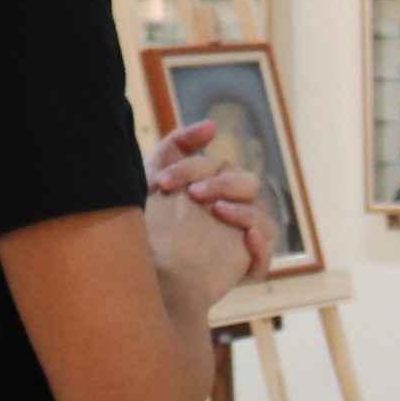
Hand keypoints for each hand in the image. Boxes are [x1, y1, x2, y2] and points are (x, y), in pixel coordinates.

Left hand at [144, 120, 271, 295]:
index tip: (163, 183)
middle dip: (224, 185)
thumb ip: (178, 145)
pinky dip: (262, 249)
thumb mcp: (150, 178)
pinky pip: (265, 258)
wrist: (134, 274)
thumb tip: (213, 126)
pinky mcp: (242, 269)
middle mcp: (228, 211)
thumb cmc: (141, 226)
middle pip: (249, 185)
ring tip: (218, 213)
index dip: (193, 169)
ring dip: (244, 212)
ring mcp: (237, 240)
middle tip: (194, 195)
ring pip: (264, 219)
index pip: (218, 167)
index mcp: (210, 189)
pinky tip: (247, 240)